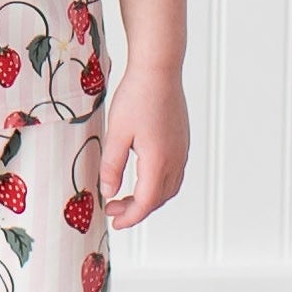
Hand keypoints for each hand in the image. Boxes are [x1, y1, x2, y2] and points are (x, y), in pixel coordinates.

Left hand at [101, 65, 189, 229]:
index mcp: (158, 161)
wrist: (159, 69)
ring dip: (149, 198)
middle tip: (114, 209)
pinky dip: (158, 184)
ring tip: (126, 196)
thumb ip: (112, 166)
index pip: (146, 202)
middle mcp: (175, 160)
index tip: (114, 221)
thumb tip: (109, 191)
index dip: (130, 216)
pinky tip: (141, 176)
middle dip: (137, 209)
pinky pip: (173, 174)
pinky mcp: (182, 142)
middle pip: (159, 199)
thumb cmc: (136, 97)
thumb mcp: (116, 133)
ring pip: (169, 188)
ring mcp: (182, 151)